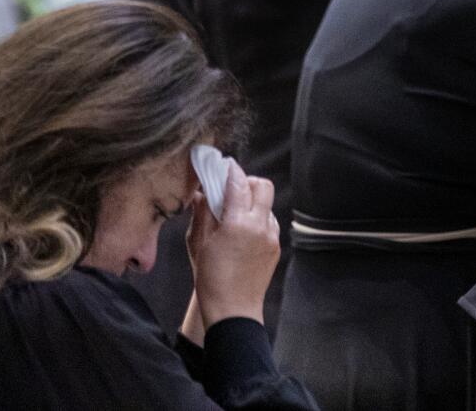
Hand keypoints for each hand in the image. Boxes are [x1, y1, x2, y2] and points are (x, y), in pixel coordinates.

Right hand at [186, 160, 279, 329]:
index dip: (230, 171)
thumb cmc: (211, 279)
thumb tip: (202, 193)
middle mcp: (260, 225)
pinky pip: (269, 222)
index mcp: (238, 223)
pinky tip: (242, 231)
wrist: (233, 310)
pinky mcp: (276, 246)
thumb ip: (202, 214)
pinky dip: (257, 218)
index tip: (224, 165)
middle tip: (231, 189)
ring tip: (233, 214)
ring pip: (267, 204)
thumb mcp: (198, 244)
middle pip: (262, 185)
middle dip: (247, 182)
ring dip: (252, 202)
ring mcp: (271, 236)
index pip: (238, 184)